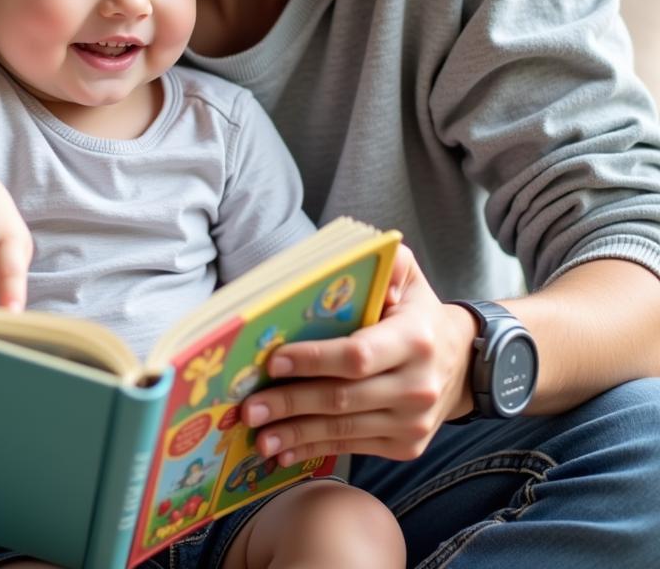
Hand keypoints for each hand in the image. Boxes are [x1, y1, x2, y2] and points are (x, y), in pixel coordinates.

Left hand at [239, 245, 477, 462]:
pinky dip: (314, 450)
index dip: (313, 359)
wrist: (463, 363)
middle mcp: (417, 385)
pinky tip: (283, 449)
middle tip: (249, 406)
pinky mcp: (406, 446)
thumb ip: (388, 263)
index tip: (274, 361)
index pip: (357, 355)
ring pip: (343, 429)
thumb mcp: (410, 276)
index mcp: (414, 339)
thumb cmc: (418, 314)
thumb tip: (359, 272)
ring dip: (295, 433)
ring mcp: (413, 422)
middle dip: (290, 402)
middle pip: (342, 398)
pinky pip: (352, 447)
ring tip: (257, 434)